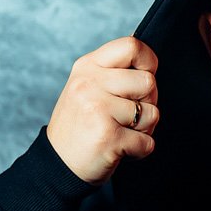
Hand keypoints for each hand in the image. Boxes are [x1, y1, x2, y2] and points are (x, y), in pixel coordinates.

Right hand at [47, 37, 159, 184]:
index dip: (148, 62)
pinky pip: (147, 142)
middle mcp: (90, 84)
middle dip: (148, 102)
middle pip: (148, 81)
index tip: (142, 80)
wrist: (57, 164)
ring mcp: (98, 109)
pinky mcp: (108, 136)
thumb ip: (114, 72)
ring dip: (144, 129)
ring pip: (152, 113)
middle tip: (129, 116)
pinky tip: (120, 149)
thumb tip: (148, 61)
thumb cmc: (80, 126)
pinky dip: (140, 150)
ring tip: (121, 133)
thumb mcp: (87, 88)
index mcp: (87, 67)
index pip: (131, 46)